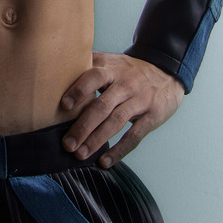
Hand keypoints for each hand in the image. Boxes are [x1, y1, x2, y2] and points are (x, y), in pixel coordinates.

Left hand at [59, 52, 184, 168]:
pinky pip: (134, 136)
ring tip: (80, 155)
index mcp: (112, 69)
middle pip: (103, 105)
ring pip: (116, 122)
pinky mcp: (152, 116)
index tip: (64, 106)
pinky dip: (119, 151)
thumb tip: (54, 67)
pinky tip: (104, 162)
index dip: (79, 90)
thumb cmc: (129, 69)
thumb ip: (88, 63)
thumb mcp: (111, 60)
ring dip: (97, 140)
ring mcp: (140, 100)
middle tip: (67, 144)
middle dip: (83, 126)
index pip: (95, 76)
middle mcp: (126, 84)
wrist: (167, 71)